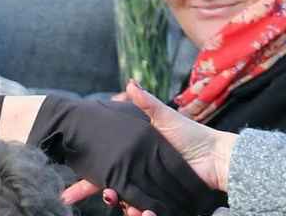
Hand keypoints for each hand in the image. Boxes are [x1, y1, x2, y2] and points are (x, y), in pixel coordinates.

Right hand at [63, 81, 236, 213]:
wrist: (217, 156)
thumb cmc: (191, 133)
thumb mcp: (165, 116)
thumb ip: (147, 102)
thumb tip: (129, 82)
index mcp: (133, 153)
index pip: (103, 165)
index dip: (85, 178)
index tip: (68, 186)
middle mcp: (138, 171)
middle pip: (111, 186)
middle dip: (102, 195)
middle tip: (106, 196)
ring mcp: (149, 186)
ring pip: (127, 199)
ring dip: (122, 205)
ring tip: (124, 205)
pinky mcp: (161, 198)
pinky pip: (144, 206)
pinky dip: (138, 210)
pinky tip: (138, 211)